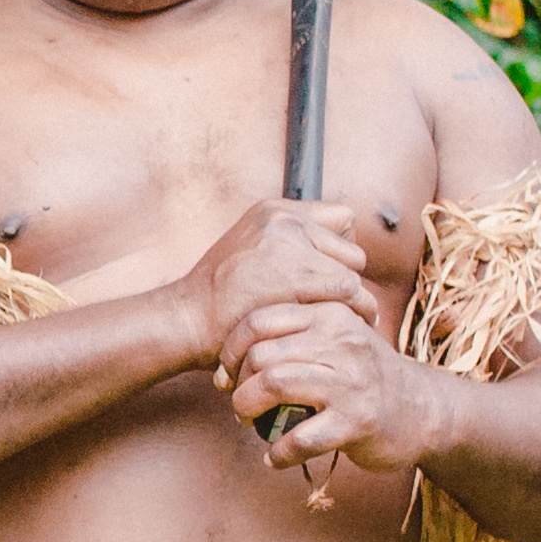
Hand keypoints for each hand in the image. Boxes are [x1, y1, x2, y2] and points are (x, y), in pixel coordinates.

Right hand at [180, 196, 382, 364]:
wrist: (187, 320)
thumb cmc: (220, 301)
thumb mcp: (249, 254)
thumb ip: (288, 247)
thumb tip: (337, 259)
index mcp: (273, 211)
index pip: (342, 220)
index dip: (341, 253)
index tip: (328, 280)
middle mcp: (283, 219)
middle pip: (352, 249)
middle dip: (345, 281)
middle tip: (329, 308)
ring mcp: (288, 243)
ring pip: (353, 273)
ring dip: (348, 302)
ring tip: (336, 324)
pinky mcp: (293, 274)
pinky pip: (348, 291)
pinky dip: (347, 314)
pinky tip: (332, 330)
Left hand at [221, 298, 447, 475]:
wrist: (422, 410)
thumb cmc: (365, 375)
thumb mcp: (337, 337)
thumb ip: (294, 333)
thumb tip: (231, 353)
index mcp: (330, 314)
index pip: (260, 319)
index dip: (230, 349)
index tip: (225, 373)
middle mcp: (341, 340)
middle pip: (260, 354)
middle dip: (236, 384)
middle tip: (237, 403)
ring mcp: (350, 381)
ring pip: (274, 385)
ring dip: (248, 410)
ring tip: (248, 423)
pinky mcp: (356, 421)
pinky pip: (300, 437)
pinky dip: (278, 453)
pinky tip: (275, 458)